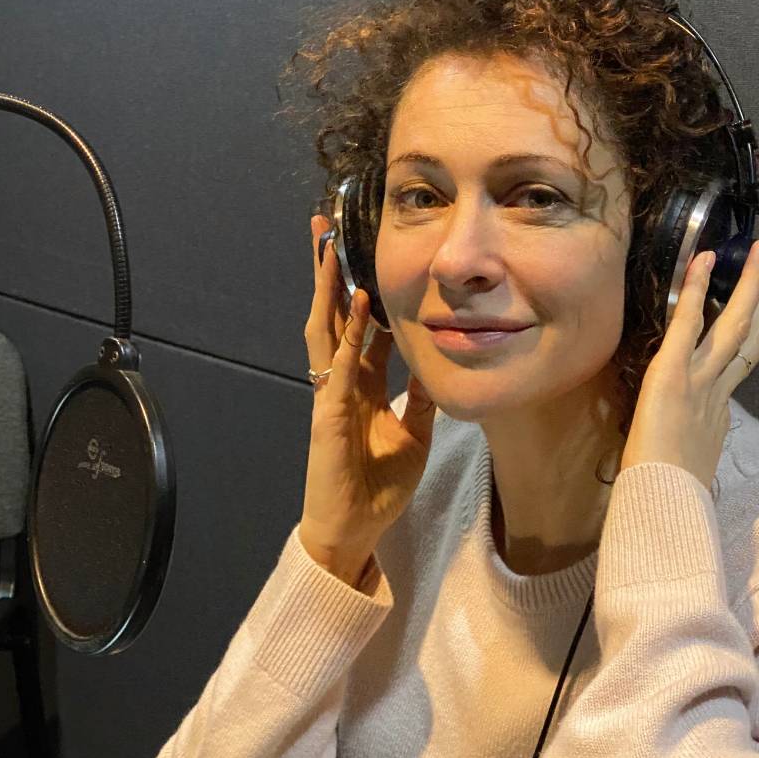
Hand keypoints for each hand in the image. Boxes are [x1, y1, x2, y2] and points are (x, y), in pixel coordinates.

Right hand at [299, 215, 436, 584]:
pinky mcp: (328, 416)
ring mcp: (330, 396)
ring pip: (325, 330)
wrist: (353, 530)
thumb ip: (419, 401)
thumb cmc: (377, 488)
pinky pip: (339, 369)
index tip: (363, 254)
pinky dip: (349, 337)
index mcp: (358, 387)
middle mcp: (339, 383)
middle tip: (324, 227)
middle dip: (328, 273)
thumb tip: (435, 368)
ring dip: (328, 289)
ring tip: (327, 247)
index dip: (361, 292)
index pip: (359, 328)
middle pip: (333, 316)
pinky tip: (357, 307)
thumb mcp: (413, 436)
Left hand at [619, 239, 758, 494]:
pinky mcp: (672, 374)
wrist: (660, 505)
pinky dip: (696, 291)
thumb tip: (686, 439)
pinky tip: (702, 261)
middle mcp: (716, 391)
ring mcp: (699, 380)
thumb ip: (689, 442)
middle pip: (752, 336)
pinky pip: (688, 324)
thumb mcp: (683, 461)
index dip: (753, 328)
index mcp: (719, 411)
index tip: (758, 304)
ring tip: (757, 250)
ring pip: (734, 324)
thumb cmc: (663, 492)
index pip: (743, 361)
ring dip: (747, 283)